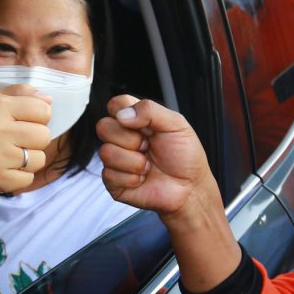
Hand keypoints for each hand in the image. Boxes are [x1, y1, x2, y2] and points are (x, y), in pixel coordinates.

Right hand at [0, 83, 51, 194]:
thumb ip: (22, 93)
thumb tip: (49, 100)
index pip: (43, 110)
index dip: (39, 115)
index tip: (25, 120)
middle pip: (44, 136)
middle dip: (36, 138)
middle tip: (18, 138)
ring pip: (39, 159)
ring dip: (30, 158)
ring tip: (11, 153)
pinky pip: (29, 179)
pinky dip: (21, 175)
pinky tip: (6, 167)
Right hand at [96, 95, 215, 217]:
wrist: (190, 188)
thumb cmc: (185, 156)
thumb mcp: (176, 124)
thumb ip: (150, 110)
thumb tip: (123, 115)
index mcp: (136, 120)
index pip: (114, 105)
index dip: (125, 112)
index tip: (144, 125)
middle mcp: (122, 137)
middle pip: (103, 126)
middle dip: (131, 139)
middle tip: (148, 146)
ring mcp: (116, 160)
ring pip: (106, 152)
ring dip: (134, 162)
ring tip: (148, 165)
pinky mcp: (113, 181)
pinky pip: (109, 174)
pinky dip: (132, 179)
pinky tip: (143, 179)